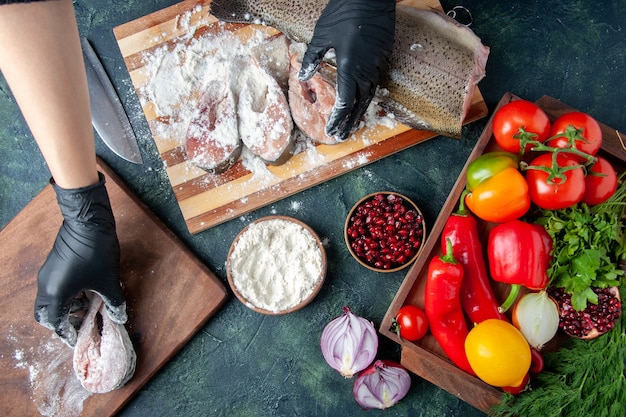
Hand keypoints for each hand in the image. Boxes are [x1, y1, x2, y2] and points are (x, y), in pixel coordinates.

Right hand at [35, 173, 126, 346]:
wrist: (88, 220)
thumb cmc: (96, 252)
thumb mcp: (109, 281)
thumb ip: (114, 302)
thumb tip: (120, 318)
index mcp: (55, 294)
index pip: (56, 323)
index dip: (68, 333)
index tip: (79, 339)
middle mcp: (46, 286)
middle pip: (47, 313)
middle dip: (64, 321)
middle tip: (83, 323)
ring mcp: (48, 274)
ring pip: (51, 300)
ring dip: (67, 306)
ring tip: (90, 307)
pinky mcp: (53, 264)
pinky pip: (55, 287)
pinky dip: (68, 294)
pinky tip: (88, 291)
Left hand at [299, 0, 395, 139]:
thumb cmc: (344, 12)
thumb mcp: (322, 35)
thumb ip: (312, 58)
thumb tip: (302, 77)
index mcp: (350, 67)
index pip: (344, 101)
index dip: (337, 118)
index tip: (330, 130)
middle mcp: (366, 70)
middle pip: (358, 105)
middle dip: (348, 122)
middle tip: (340, 136)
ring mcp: (378, 65)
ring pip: (369, 96)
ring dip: (359, 113)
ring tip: (351, 126)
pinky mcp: (384, 57)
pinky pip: (376, 84)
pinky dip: (367, 97)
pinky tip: (362, 103)